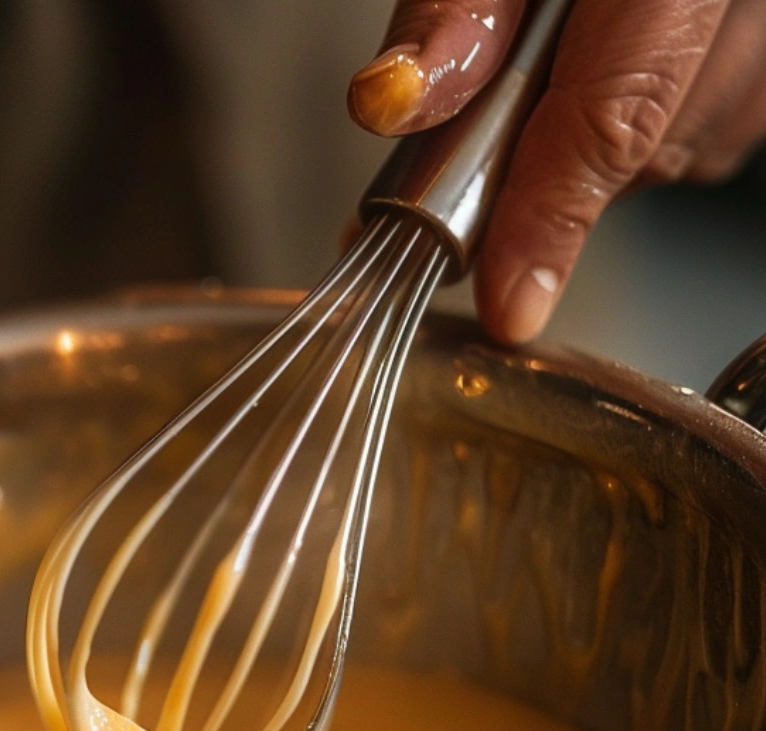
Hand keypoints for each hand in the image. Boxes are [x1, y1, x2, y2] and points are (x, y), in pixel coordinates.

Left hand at [348, 0, 765, 343]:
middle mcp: (750, 1)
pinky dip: (641, 117)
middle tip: (472, 136)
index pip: (619, 109)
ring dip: (595, 139)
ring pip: (673, 150)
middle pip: (640, 148)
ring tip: (559, 57)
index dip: (552, 214)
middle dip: (545, 167)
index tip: (505, 302)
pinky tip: (611, 54)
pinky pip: (705, 126)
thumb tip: (399, 102)